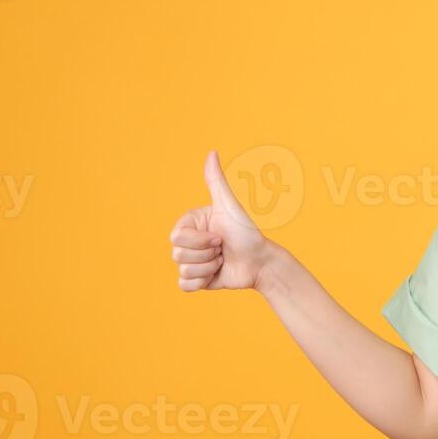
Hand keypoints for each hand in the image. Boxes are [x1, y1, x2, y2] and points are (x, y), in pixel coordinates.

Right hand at [168, 150, 275, 291]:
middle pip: (178, 255)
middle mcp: (188, 242)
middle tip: (223, 248)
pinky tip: (216, 274)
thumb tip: (212, 152)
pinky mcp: (196, 280)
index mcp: (190, 224)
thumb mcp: (230, 207)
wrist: (261, 262)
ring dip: (208, 268)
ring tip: (222, 260)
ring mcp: (191, 261)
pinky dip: (202, 282)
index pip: (177, 237)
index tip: (220, 236)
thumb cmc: (247, 233)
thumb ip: (216, 182)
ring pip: (183, 271)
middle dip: (206, 255)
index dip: (201, 240)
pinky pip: (184, 286)